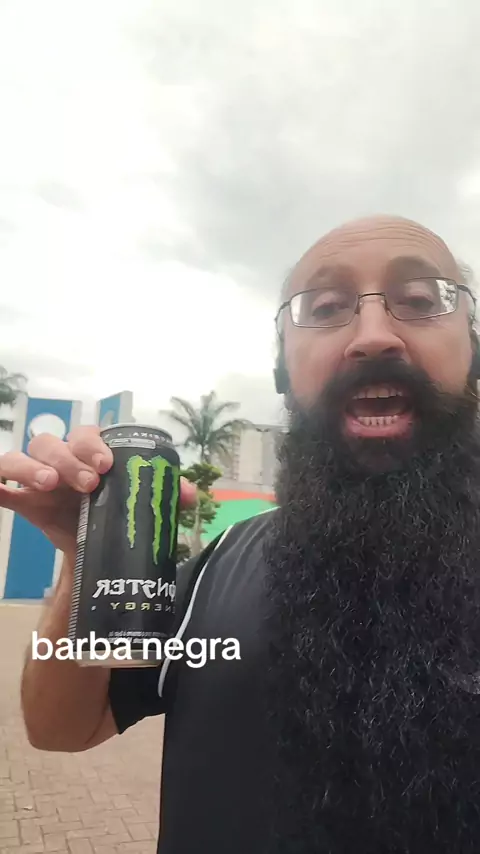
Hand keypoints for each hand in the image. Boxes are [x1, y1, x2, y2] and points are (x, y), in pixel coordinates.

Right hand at [0, 425, 196, 556]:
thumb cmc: (118, 512)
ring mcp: (36, 477)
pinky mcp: (22, 500)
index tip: (107, 464)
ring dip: (32, 466)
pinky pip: (1, 484)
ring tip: (49, 484)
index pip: (87, 433)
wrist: (98, 549)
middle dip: (70, 458)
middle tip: (89, 483)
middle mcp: (60, 458)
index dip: (93, 444)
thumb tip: (189, 495)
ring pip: (21, 456)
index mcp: (90, 452)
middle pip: (52, 442)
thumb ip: (165, 494)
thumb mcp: (142, 503)